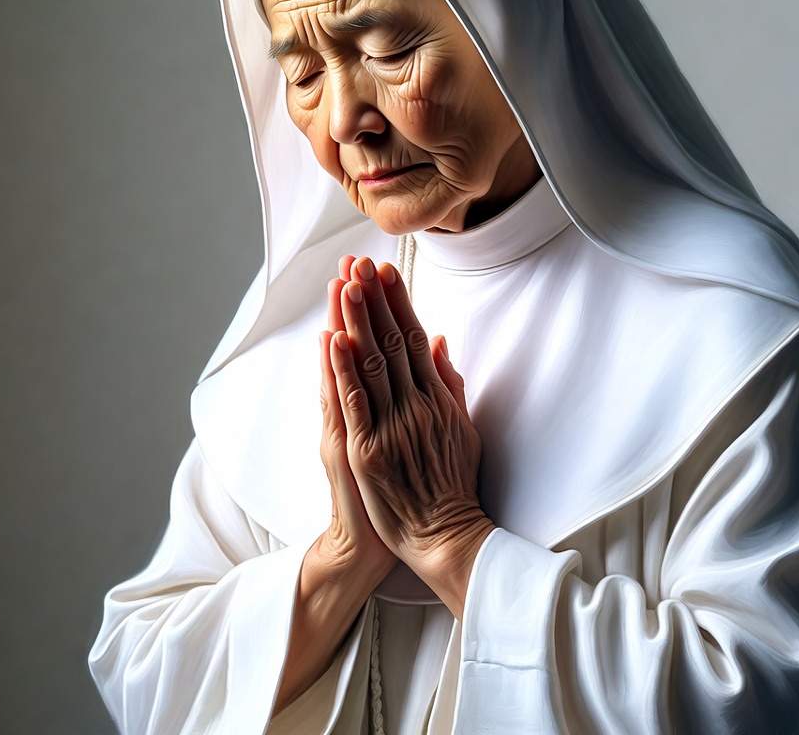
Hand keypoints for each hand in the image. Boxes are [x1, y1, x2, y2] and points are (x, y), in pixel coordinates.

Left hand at [329, 257, 494, 617]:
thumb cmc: (453, 483)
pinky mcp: (369, 452)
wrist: (446, 536)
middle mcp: (416, 405)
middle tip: (360, 263)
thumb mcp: (463, 427)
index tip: (386, 270)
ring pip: (371, 365)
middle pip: (390, 342)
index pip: (413, 338)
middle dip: (374, 300)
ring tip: (345, 285)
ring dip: (356, 322)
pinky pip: (354, 405)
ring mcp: (391, 427)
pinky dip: (343, 372)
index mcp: (437, 397)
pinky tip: (335, 341)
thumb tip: (437, 339)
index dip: (398, 302)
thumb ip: (449, 382)